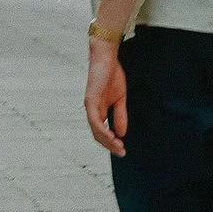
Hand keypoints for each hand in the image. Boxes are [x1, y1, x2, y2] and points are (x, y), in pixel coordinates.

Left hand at [85, 40, 127, 156]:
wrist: (106, 58)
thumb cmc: (112, 75)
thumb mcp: (120, 99)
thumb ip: (120, 115)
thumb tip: (122, 133)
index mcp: (98, 111)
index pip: (102, 132)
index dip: (111, 143)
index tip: (122, 150)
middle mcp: (92, 111)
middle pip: (98, 135)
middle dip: (110, 146)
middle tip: (122, 153)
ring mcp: (90, 106)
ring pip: (96, 130)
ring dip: (107, 141)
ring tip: (118, 147)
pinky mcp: (90, 101)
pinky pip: (95, 120)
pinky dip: (102, 130)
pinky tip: (111, 136)